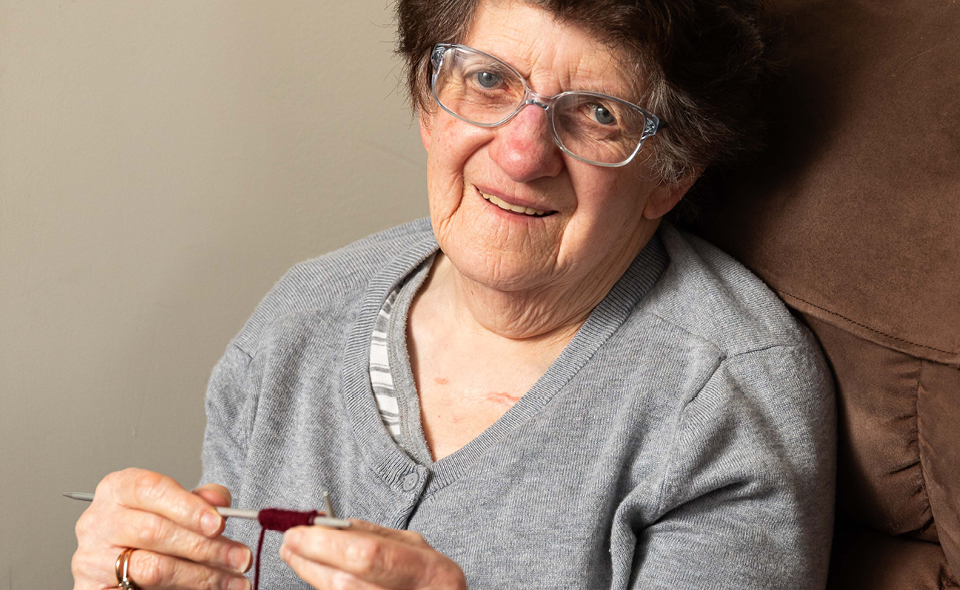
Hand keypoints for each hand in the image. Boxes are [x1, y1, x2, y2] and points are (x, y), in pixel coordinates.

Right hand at [72, 468, 252, 589]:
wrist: (122, 558)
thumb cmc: (153, 524)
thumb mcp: (176, 504)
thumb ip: (200, 499)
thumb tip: (219, 502)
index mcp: (117, 489)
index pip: (151, 490)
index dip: (188, 507)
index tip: (219, 524)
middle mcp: (98, 522)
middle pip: (154, 532)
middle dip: (204, 547)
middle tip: (240, 558)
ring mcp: (91, 559)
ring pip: (152, 569)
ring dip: (201, 577)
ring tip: (234, 581)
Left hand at [280, 519, 467, 589]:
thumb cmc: (431, 577)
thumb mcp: (415, 547)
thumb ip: (375, 536)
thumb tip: (328, 524)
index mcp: (428, 571)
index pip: (368, 556)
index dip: (327, 545)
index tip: (297, 532)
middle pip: (344, 584)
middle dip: (310, 561)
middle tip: (288, 544)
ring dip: (311, 574)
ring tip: (295, 554)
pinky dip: (325, 586)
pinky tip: (316, 572)